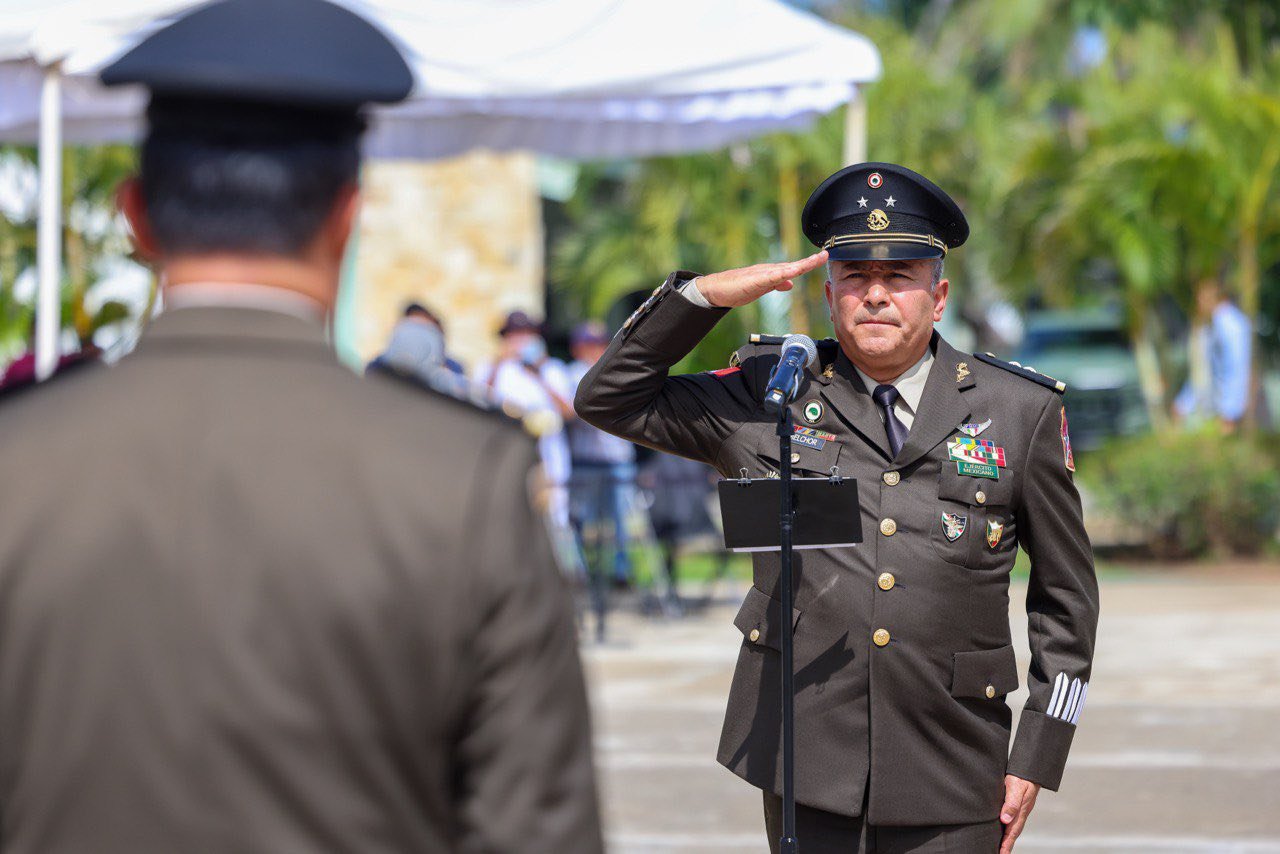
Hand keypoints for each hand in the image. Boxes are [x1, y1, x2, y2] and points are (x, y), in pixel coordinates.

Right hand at [693, 251, 827, 307]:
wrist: (716, 289)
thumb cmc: (736, 288)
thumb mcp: (762, 288)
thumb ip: (776, 284)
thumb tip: (791, 284)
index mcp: (772, 273)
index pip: (794, 268)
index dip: (809, 263)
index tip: (823, 257)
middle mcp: (769, 270)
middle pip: (794, 265)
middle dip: (811, 261)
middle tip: (826, 254)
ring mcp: (762, 274)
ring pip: (786, 268)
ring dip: (801, 265)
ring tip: (816, 259)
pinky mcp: (754, 280)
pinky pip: (771, 277)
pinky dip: (783, 274)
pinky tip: (792, 273)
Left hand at [999, 775, 1039, 853]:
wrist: (1029, 769)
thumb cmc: (1021, 778)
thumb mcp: (1015, 789)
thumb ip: (1011, 804)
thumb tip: (1005, 820)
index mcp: (1020, 811)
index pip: (1012, 831)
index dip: (1006, 843)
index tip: (1002, 853)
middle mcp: (1021, 812)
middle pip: (1013, 832)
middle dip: (1007, 845)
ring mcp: (1021, 809)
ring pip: (1013, 827)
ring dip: (1007, 838)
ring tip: (1002, 847)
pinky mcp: (1018, 805)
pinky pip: (1013, 820)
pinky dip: (1008, 828)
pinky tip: (1004, 829)